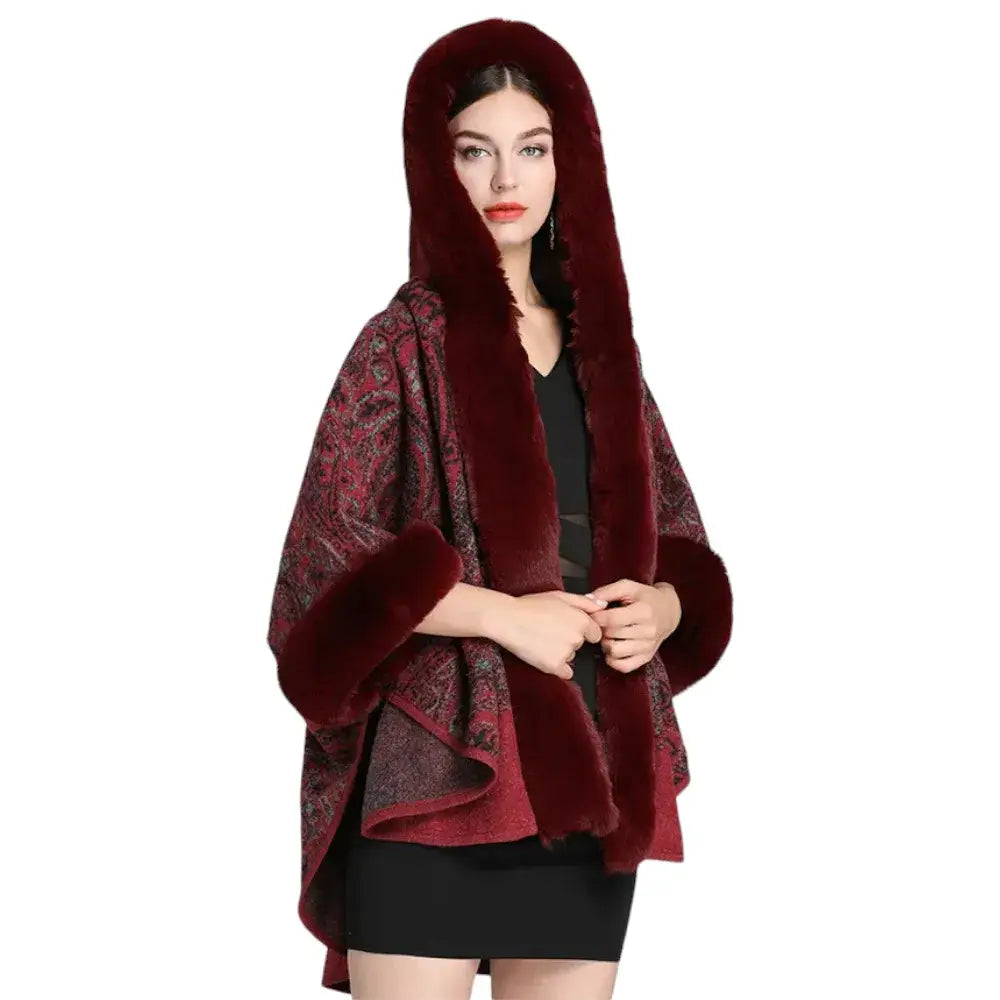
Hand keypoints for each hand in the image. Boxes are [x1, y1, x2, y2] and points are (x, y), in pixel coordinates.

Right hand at [491, 590, 605, 679]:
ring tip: (541, 639)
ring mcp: (566, 653)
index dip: (582, 630)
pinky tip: (543, 654)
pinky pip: (565, 672)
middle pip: (581, 644)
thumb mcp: (559, 596)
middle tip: (550, 630)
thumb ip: (584, 602)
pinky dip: (557, 666)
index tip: (566, 627)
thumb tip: (603, 606)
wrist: (507, 619)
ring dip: (561, 652)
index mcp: (581, 620)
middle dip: (570, 640)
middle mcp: (577, 638)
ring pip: (571, 657)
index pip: (595, 633)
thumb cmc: (530, 605)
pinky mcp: (554, 666)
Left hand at [584, 579, 681, 672]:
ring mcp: (648, 646)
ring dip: (606, 644)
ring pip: (615, 651)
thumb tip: (589, 601)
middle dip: (601, 629)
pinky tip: (613, 648)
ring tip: (609, 635)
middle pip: (612, 635)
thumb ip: (608, 591)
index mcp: (644, 611)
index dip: (597, 617)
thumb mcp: (629, 587)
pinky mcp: (646, 657)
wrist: (669, 612)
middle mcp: (648, 631)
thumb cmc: (647, 598)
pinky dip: (613, 659)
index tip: (593, 614)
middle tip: (602, 623)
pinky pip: (624, 666)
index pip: (612, 619)